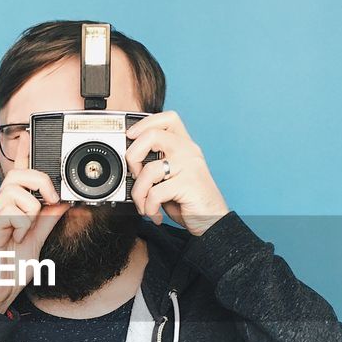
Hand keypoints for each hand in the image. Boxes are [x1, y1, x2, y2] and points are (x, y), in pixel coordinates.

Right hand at [0, 160, 69, 313]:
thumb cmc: (13, 266)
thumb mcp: (38, 239)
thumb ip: (48, 219)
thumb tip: (62, 201)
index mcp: (15, 208)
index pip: (19, 174)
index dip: (23, 154)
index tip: (28, 135)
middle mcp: (3, 207)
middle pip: (18, 175)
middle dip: (40, 181)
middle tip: (50, 199)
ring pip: (16, 192)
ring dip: (30, 209)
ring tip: (26, 228)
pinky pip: (12, 211)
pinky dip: (22, 225)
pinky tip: (17, 238)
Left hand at [125, 111, 228, 235]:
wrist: (213, 222)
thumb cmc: (189, 201)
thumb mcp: (171, 178)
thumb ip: (157, 165)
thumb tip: (129, 164)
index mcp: (185, 146)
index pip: (168, 118)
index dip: (145, 123)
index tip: (130, 135)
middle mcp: (189, 151)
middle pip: (152, 135)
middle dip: (133, 156)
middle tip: (134, 174)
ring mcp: (190, 166)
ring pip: (149, 169)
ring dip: (139, 192)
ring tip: (145, 204)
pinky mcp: (189, 184)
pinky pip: (156, 192)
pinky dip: (149, 207)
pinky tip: (155, 213)